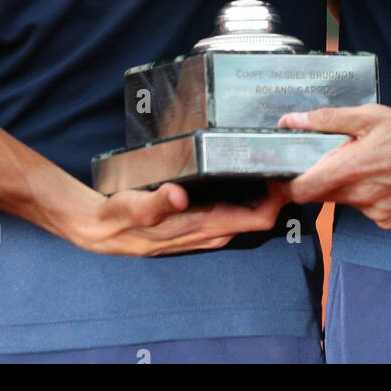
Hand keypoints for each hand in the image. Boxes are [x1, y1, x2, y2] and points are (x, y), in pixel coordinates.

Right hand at [65, 181, 291, 256]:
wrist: (101, 232)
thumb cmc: (120, 218)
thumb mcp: (134, 205)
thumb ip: (157, 202)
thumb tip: (179, 195)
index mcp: (204, 225)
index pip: (258, 219)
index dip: (279, 199)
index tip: (289, 171)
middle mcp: (210, 231)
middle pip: (259, 217)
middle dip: (277, 194)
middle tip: (287, 159)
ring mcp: (205, 230)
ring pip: (247, 215)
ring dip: (262, 196)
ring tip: (271, 163)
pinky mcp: (197, 225)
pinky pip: (231, 213)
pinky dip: (244, 198)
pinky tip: (242, 175)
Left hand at [280, 105, 390, 228]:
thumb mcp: (369, 116)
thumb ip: (327, 120)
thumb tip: (292, 121)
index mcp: (351, 170)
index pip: (301, 191)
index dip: (285, 185)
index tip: (280, 174)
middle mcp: (361, 197)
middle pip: (321, 194)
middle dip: (320, 176)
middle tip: (334, 154)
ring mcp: (376, 212)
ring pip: (345, 200)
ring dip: (347, 183)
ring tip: (369, 160)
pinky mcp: (390, 220)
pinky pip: (366, 209)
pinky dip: (367, 194)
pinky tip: (385, 175)